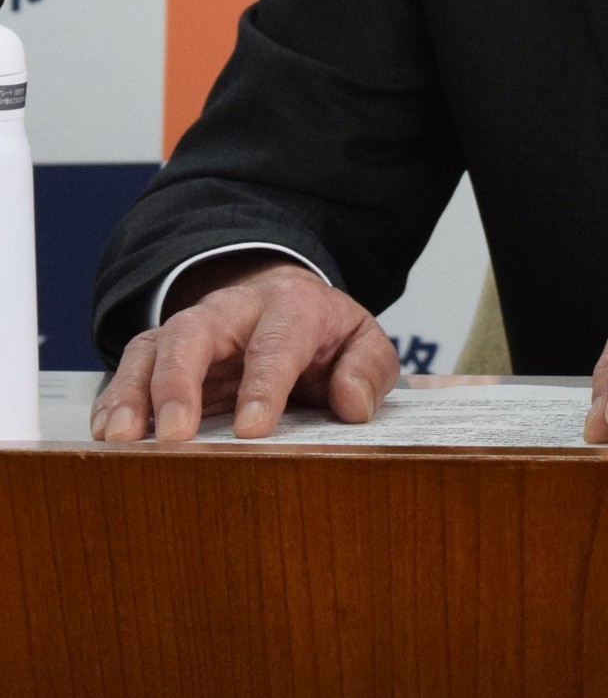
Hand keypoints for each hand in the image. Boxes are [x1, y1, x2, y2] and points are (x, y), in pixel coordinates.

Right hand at [91, 254, 400, 442]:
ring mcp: (192, 331)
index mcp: (291, 307)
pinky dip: (114, 399)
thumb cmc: (323, 332)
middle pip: (196, 332)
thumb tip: (353, 404)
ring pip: (153, 348)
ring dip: (135, 392)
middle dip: (181, 381)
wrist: (285, 301)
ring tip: (122, 438)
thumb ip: (367, 369)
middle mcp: (233, 312)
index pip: (276, 342)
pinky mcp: (162, 353)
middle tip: (175, 434)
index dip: (264, 384)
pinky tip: (107, 433)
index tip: (254, 430)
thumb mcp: (360, 341)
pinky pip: (129, 367)